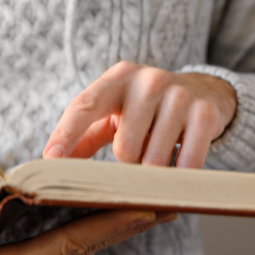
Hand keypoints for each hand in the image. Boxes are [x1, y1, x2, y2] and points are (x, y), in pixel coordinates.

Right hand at [0, 209, 175, 254]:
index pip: (66, 244)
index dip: (106, 227)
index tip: (143, 209)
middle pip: (88, 244)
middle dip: (129, 223)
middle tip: (170, 199)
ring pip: (84, 244)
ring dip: (120, 225)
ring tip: (155, 201)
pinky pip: (72, 244)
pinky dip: (98, 228)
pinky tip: (116, 211)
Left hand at [43, 61, 236, 167]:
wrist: (203, 91)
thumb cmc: (143, 109)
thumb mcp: (112, 113)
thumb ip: (82, 136)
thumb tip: (52, 162)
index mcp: (116, 78)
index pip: (83, 106)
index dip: (65, 134)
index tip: (50, 159)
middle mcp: (147, 81)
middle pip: (124, 149)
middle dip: (128, 163)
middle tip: (139, 151)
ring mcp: (179, 95)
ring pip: (153, 161)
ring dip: (154, 171)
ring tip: (160, 152)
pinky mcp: (204, 114)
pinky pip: (185, 165)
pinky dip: (179, 176)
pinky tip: (180, 165)